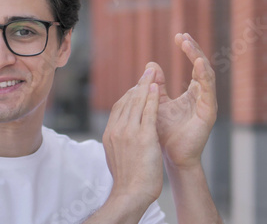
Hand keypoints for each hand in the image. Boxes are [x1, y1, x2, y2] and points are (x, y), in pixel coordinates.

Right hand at [102, 68, 162, 206]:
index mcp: (110, 134)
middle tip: (147, 72)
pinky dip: (151, 98)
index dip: (129, 94)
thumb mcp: (116, 156)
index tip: (138, 87)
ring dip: (145, 86)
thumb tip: (120, 135)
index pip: (119, 107)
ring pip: (137, 103)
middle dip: (138, 85)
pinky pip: (148, 112)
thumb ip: (118, 141)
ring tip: (152, 73)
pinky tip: (156, 88)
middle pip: (127, 101)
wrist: (131, 192)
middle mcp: (117, 130)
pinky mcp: (143, 136)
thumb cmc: (128, 179)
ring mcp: (129, 132)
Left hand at [146, 33, 216, 168]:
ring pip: (207, 75)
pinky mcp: (208, 113)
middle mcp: (203, 96)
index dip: (188, 50)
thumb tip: (151, 65)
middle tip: (183, 36)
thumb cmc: (163, 131)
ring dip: (198, 58)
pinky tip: (198, 64)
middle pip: (202, 66)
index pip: (194, 65)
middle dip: (194, 50)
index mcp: (193, 92)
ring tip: (189, 45)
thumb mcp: (157, 102)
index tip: (179, 35)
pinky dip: (204, 76)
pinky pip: (208, 91)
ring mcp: (207, 104)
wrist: (167, 155)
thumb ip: (156, 85)